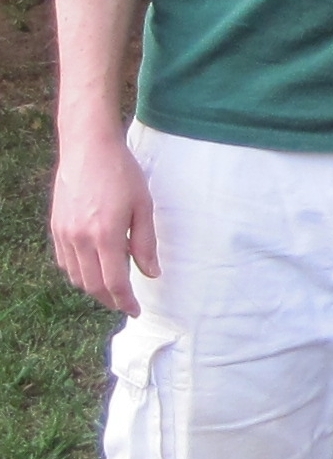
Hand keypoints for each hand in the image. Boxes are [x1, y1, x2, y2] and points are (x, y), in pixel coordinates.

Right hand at [51, 126, 158, 313]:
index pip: (114, 282)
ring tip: (111, 288)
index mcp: (106, 236)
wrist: (88, 148)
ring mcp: (64, 233)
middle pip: (92, 285)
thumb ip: (146, 244)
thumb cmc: (122, 174)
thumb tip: (150, 273)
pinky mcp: (56, 226)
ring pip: (76, 276)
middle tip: (124, 304)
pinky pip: (65, 261)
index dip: (125, 301)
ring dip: (93, 288)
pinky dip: (78, 272)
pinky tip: (93, 268)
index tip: (135, 310)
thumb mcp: (143, 207)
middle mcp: (80, 239)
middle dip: (109, 300)